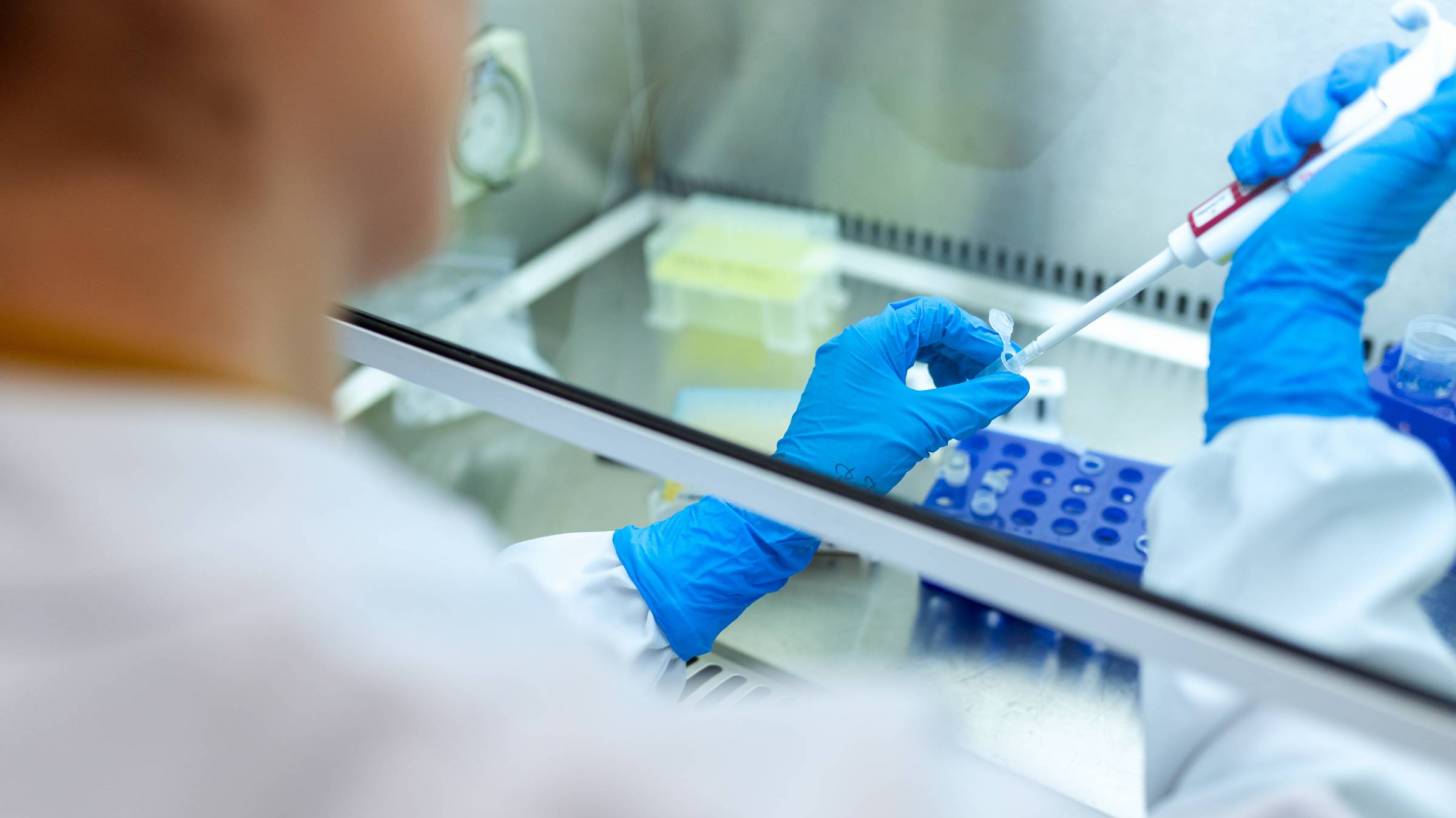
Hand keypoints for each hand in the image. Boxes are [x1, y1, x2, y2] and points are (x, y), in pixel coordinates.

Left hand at [775, 297, 1029, 492]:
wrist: (807, 489)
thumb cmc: (848, 455)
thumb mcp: (924, 424)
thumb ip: (973, 402)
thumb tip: (1009, 387)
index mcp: (870, 340)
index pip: (934, 314)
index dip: (972, 334)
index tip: (998, 358)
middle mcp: (856, 347)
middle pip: (923, 330)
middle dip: (961, 352)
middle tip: (989, 377)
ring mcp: (850, 369)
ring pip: (910, 352)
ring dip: (945, 369)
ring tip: (968, 395)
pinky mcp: (849, 392)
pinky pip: (894, 373)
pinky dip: (924, 385)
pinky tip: (940, 405)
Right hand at [1207, 43, 1455, 439]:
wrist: (1284, 280)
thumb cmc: (1343, 239)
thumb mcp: (1409, 161)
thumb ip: (1443, 113)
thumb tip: (1455, 77)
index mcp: (1419, 140)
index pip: (1412, 71)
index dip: (1381, 66)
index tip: (1359, 83)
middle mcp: (1375, 146)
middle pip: (1348, 81)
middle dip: (1320, 101)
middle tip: (1317, 131)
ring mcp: (1327, 160)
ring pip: (1301, 107)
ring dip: (1280, 134)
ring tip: (1280, 169)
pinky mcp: (1286, 173)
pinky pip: (1265, 137)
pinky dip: (1255, 155)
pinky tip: (1259, 179)